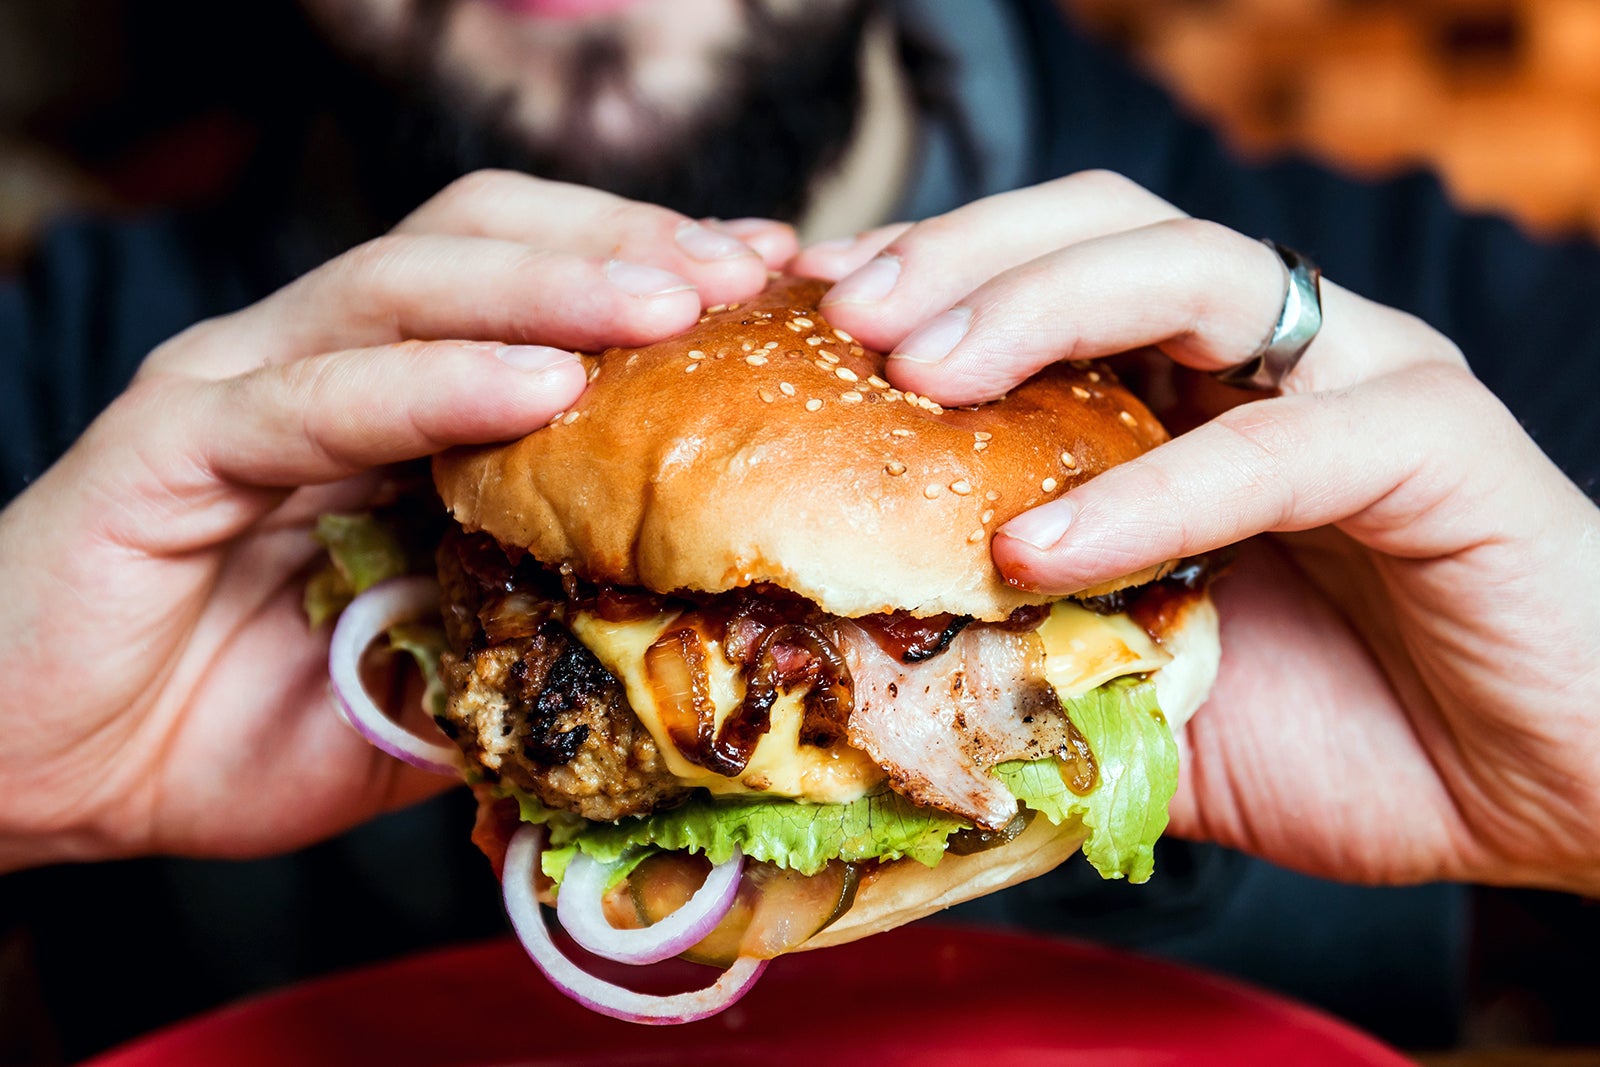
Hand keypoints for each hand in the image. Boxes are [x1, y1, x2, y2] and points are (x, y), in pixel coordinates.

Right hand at [0, 171, 795, 871]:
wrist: (47, 776)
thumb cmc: (232, 727)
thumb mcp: (428, 689)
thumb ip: (522, 642)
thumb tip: (673, 641)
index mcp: (387, 406)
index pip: (530, 291)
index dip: (649, 275)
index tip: (774, 293)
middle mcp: (318, 364)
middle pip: (482, 238)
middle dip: (624, 246)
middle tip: (746, 274)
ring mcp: (242, 386)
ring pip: (409, 284)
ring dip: (552, 286)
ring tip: (674, 303)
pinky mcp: (174, 439)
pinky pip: (320, 393)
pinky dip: (434, 382)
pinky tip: (539, 387)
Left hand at [795, 171, 1599, 895]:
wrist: (1540, 793)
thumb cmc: (1348, 733)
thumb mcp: (1145, 695)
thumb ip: (1037, 666)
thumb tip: (877, 688)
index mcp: (1198, 386)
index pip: (1044, 277)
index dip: (924, 279)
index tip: (807, 314)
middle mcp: (1275, 355)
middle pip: (1102, 225)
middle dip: (961, 256)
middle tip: (847, 317)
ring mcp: (1360, 378)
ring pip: (1190, 271)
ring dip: (1038, 306)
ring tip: (921, 375)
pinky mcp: (1434, 442)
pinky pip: (1276, 445)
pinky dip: (1150, 490)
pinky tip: (1041, 543)